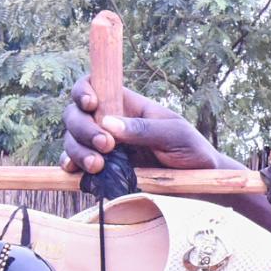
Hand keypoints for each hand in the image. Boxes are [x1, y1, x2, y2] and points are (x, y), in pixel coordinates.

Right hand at [60, 77, 219, 174]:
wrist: (199, 184)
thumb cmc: (191, 150)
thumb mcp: (174, 134)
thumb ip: (144, 129)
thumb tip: (108, 123)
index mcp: (127, 105)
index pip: (94, 85)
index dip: (83, 90)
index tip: (91, 105)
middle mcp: (110, 124)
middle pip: (75, 114)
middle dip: (82, 127)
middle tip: (105, 145)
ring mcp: (103, 148)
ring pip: (72, 140)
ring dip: (77, 150)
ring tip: (97, 166)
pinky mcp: (102, 171)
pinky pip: (76, 166)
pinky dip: (71, 167)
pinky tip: (79, 173)